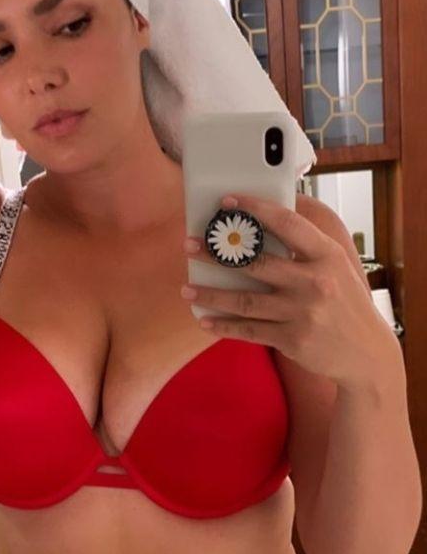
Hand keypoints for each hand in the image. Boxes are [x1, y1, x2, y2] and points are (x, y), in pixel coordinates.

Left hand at [181, 193, 388, 388]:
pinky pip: (249, 330)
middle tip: (189, 245)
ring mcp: (303, 313)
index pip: (287, 223)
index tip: (227, 202)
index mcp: (326, 255)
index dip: (255, 209)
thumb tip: (270, 211)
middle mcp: (315, 282)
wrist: (366, 351)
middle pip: (256, 264)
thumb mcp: (336, 265)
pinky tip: (204, 321)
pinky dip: (224, 327)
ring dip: (211, 295)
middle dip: (217, 254)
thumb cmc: (344, 300)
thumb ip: (306, 243)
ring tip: (186, 289)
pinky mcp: (293, 339)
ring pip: (245, 301)